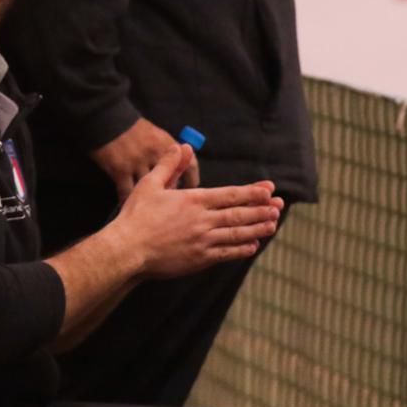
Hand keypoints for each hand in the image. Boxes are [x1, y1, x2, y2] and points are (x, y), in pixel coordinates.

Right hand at [90, 117, 200, 199]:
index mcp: (166, 143)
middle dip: (171, 195)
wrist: (105, 117)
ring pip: (149, 190)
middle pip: (170, 182)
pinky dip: (127, 200)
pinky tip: (127, 206)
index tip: (191, 190)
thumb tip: (178, 166)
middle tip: (169, 204)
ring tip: (149, 208)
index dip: (192, 180)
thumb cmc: (129, 126)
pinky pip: (126, 192)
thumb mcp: (153, 133)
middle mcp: (155, 154)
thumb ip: (166, 150)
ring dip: (150, 200)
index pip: (190, 165)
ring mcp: (137, 162)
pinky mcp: (120, 169)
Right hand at [114, 144, 281, 278]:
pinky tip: (252, 246)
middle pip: (239, 214)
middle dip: (261, 209)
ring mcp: (203, 241)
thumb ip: (170, 165)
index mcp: (193, 200)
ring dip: (257, 228)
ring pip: (237, 233)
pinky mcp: (199, 259)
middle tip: (279, 206)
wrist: (127, 249)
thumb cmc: (136, 216)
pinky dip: (241, 249)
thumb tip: (183, 146)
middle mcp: (202, 220)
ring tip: (272, 224)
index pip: (230, 194)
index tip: (269, 189)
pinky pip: (226, 254)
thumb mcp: (150, 184)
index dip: (252, 191)